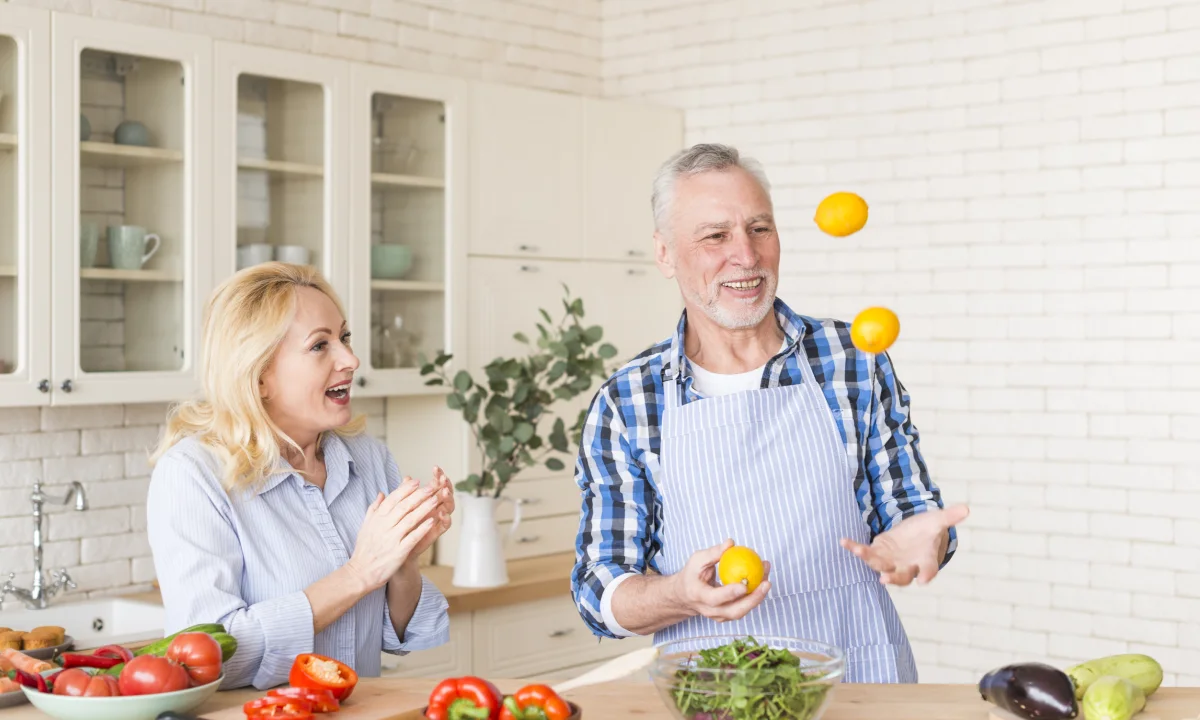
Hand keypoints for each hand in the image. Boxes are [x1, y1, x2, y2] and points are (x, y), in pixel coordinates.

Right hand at [346, 477, 439, 590]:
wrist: (360, 573)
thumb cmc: (364, 549)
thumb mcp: (366, 526)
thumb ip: (374, 508)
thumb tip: (381, 493)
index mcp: (377, 519)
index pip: (393, 499)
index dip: (405, 489)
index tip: (417, 481)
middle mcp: (384, 526)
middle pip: (404, 506)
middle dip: (419, 495)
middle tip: (432, 486)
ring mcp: (391, 539)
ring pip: (410, 519)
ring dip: (424, 508)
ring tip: (436, 500)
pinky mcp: (398, 552)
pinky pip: (413, 537)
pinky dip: (423, 528)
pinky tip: (433, 521)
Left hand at [409, 466, 454, 559]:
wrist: (395, 548)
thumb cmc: (400, 526)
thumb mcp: (401, 507)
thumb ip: (405, 493)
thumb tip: (407, 478)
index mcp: (427, 500)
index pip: (436, 485)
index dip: (437, 476)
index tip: (436, 468)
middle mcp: (434, 509)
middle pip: (445, 494)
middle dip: (446, 485)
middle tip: (443, 478)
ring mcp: (436, 520)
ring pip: (448, 507)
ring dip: (448, 499)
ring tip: (444, 492)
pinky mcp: (436, 533)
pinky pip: (445, 525)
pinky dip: (446, 518)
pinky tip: (442, 512)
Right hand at [671, 539, 771, 622]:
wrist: (685, 595)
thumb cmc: (692, 574)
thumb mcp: (697, 560)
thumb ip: (713, 553)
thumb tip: (731, 543)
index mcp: (698, 596)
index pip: (714, 598)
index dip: (730, 593)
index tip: (743, 584)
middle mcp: (709, 610)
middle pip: (734, 611)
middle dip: (753, 599)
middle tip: (766, 583)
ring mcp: (719, 616)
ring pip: (742, 610)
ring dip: (758, 595)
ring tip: (767, 576)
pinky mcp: (728, 615)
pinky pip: (744, 607)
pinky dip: (755, 595)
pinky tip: (762, 579)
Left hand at [839, 504, 969, 585]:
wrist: (914, 534)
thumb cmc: (928, 530)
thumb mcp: (938, 521)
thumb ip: (949, 517)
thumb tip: (966, 508)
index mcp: (925, 560)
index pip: (928, 570)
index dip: (926, 574)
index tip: (923, 579)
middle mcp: (907, 566)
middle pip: (900, 576)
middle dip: (893, 578)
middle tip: (885, 580)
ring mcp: (890, 561)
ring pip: (880, 566)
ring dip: (869, 560)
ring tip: (859, 552)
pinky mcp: (877, 553)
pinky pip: (865, 553)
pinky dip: (854, 548)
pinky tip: (844, 541)